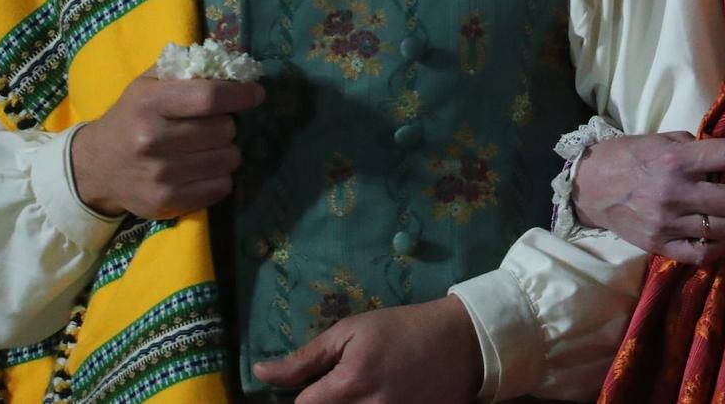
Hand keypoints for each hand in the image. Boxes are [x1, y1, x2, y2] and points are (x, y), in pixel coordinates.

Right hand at [70, 70, 265, 217]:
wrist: (93, 167)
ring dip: (225, 151)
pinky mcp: (164, 202)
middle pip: (224, 130)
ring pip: (228, 159)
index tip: (255, 94)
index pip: (209, 97)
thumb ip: (187, 70)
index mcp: (147, 103)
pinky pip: (221, 187)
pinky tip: (201, 169)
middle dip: (226, 125)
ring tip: (205, 148)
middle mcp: (151, 141)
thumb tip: (235, 67)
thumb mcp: (149, 84)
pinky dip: (219, 177)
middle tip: (212, 126)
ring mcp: (158, 175)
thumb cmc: (131, 117)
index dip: (240, 94)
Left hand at [253, 296, 480, 402]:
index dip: (305, 395)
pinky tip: (380, 397)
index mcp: (349, 383)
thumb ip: (306, 356)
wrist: (464, 341)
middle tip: (342, 389)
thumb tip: (260, 372)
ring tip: (361, 391)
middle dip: (326, 403)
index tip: (317, 383)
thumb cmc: (403, 328)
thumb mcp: (353, 329)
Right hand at [571, 131, 724, 263]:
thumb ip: (699, 148)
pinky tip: (715, 236)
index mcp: (679, 160)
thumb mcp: (666, 140)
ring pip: (723, 230)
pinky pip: (702, 255)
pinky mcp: (660, 246)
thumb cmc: (632, 156)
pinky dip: (716, 248)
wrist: (591, 186)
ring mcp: (668, 222)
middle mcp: (676, 192)